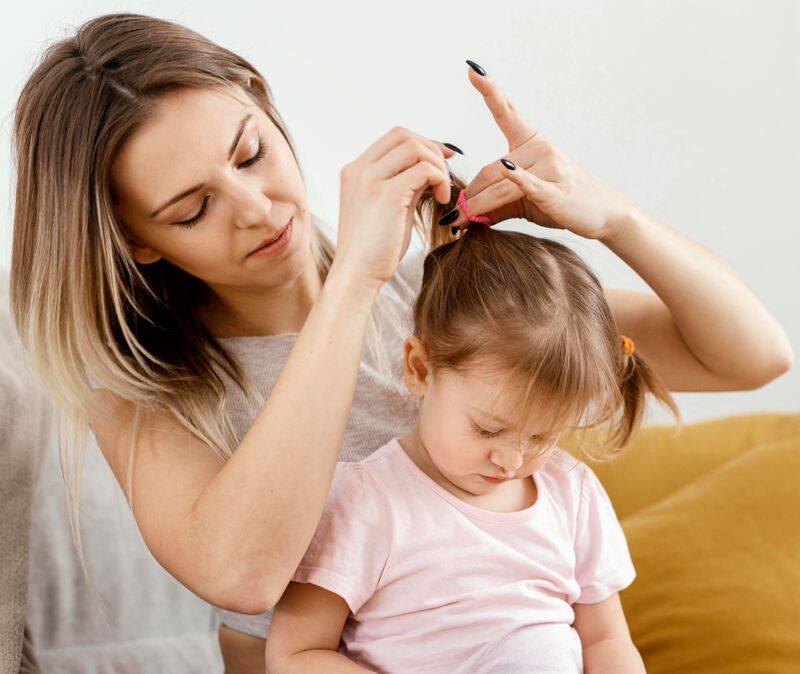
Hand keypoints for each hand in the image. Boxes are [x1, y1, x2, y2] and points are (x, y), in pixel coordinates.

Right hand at [334, 126, 453, 289]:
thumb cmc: (373, 250)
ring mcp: (370, 180)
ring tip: (443, 192)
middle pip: (403, 135)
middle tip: (446, 174)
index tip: (441, 161)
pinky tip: (443, 200)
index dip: (422, 143)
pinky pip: (425, 170)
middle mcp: (359, 170)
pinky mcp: (387, 195)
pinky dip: (440, 180)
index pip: (392, 138)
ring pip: (415, 148)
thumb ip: (403, 186)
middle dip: (431, 149)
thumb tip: (428, 171)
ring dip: (438, 165)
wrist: (356, 276)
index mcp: (355, 172)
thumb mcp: (387, 210)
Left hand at [451, 62, 636, 240]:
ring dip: (477, 205)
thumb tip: (464, 216)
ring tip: (458, 222)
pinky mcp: (555, 189)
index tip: (472, 69)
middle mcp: (540, 148)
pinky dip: (517, 178)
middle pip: (490, 170)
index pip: (506, 113)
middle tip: (451, 217)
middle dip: (469, 196)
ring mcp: (549, 167)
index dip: (489, 90)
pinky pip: (528, 183)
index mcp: (531, 143)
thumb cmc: (563, 202)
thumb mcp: (525, 200)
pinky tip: (508, 169)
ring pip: (500, 184)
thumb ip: (496, 203)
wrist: (605, 214)